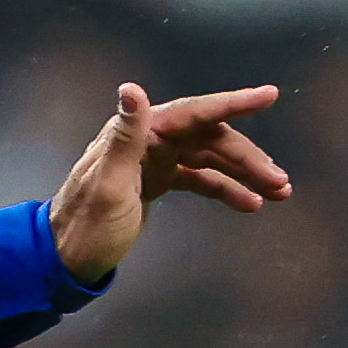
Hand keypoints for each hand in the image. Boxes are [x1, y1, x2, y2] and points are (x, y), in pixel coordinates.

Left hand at [46, 80, 291, 287]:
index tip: (268, 96)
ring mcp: (155, 159)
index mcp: (140, 133)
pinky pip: (200, 178)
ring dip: (245, 174)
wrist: (66, 257)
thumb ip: (124, 137)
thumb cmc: (85, 225)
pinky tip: (250, 203)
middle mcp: (149, 139)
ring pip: (211, 158)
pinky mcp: (158, 181)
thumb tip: (132, 89)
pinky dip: (226, 189)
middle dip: (249, 157)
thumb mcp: (108, 184)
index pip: (195, 113)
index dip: (233, 104)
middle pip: (210, 138)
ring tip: (278, 193)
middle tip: (281, 182)